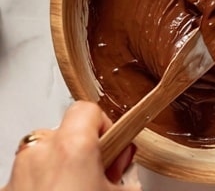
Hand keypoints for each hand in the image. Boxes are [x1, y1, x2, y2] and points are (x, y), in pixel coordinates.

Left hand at [2, 101, 137, 190]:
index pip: (89, 109)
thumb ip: (125, 169)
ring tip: (75, 190)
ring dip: (59, 167)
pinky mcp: (7, 190)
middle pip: (65, 132)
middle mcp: (41, 152)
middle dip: (81, 150)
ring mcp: (19, 172)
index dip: (104, 126)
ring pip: (43, 154)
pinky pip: (27, 176)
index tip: (112, 147)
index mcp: (72, 145)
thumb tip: (123, 163)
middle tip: (96, 175)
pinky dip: (40, 184)